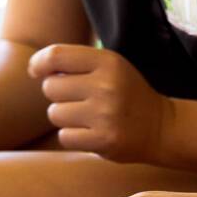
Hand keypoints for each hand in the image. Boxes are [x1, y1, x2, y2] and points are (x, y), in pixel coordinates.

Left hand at [28, 45, 172, 162]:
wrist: (161, 127)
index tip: (36, 71)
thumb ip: (77, 62)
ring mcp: (105, 114)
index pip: (56, 56)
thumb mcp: (110, 66)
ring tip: (86, 116)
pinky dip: (72, 136)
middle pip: (50, 87)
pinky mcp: (103, 140)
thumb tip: (36, 68)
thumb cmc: (126, 93)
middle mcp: (106, 85)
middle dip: (58, 94)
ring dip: (64, 117)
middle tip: (77, 99)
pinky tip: (90, 132)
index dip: (38, 63)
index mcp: (107, 61)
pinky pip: (64, 136)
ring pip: (55, 113)